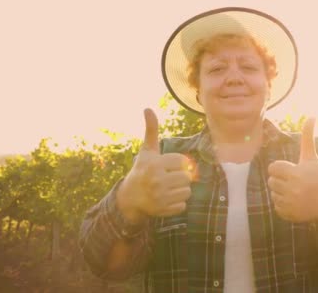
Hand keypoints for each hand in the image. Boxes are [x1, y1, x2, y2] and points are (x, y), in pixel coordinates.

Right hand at [116, 108, 191, 224]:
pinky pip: (183, 205)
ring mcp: (160, 197)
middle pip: (187, 177)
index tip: (167, 166)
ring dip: (180, 190)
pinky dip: (177, 204)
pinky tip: (165, 199)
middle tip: (169, 178)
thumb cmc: (142, 170)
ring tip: (168, 188)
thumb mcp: (147, 151)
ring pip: (187, 191)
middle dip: (180, 178)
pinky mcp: (163, 210)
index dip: (177, 164)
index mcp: (155, 164)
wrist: (130, 198)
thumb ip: (151, 130)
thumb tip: (148, 108)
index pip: (182, 162)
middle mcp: (157, 180)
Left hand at [267, 118, 317, 222]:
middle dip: (281, 179)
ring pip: (273, 193)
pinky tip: (295, 201)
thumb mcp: (312, 156)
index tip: (291, 170)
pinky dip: (283, 204)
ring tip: (295, 191)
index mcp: (296, 173)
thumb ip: (308, 136)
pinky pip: (276, 206)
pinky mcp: (290, 214)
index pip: (273, 168)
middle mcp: (293, 189)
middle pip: (271, 181)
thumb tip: (312, 115)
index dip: (280, 168)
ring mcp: (291, 203)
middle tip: (294, 180)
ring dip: (281, 191)